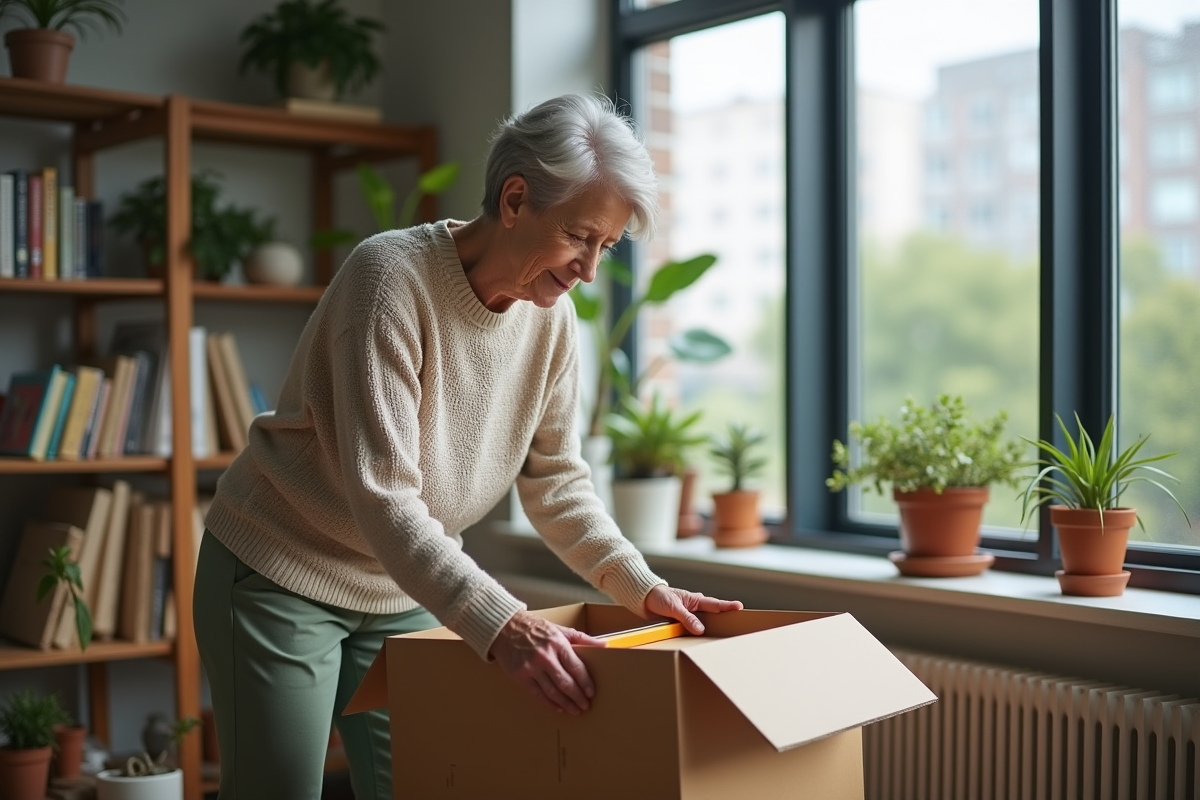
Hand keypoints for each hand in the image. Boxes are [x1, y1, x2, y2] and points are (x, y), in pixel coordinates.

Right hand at [490, 610, 608, 714]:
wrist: (505, 628)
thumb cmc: (535, 628)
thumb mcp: (559, 629)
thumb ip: (582, 638)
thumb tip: (604, 645)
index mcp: (557, 643)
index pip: (576, 667)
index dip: (585, 682)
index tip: (591, 693)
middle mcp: (545, 656)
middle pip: (566, 682)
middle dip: (577, 697)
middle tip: (585, 706)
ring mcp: (531, 667)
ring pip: (552, 691)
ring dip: (566, 703)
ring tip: (574, 710)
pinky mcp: (520, 676)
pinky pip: (537, 694)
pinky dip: (549, 703)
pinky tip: (558, 708)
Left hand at [642, 585, 743, 634]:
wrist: (645, 599)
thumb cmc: (660, 597)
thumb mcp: (673, 607)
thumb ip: (687, 618)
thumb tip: (700, 629)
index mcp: (695, 600)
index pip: (715, 604)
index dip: (727, 606)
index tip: (739, 607)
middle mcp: (695, 609)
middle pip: (713, 616)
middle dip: (725, 621)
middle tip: (739, 627)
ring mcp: (689, 617)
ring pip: (703, 625)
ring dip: (710, 631)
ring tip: (723, 640)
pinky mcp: (682, 625)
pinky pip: (692, 631)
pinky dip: (697, 636)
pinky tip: (701, 644)